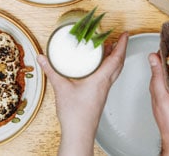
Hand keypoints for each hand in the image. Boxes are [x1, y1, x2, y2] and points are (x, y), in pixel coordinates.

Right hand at [37, 32, 128, 155]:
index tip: (125, 34)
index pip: (116, 59)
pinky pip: (108, 77)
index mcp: (100, 80)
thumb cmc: (75, 115)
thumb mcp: (60, 88)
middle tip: (120, 38)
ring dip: (114, 58)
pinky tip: (98, 66)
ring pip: (114, 71)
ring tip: (109, 48)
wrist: (79, 134)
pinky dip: (107, 67)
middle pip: (119, 64)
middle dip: (121, 49)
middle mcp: (105, 84)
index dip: (122, 45)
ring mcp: (103, 90)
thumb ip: (51, 71)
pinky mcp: (99, 95)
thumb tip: (43, 59)